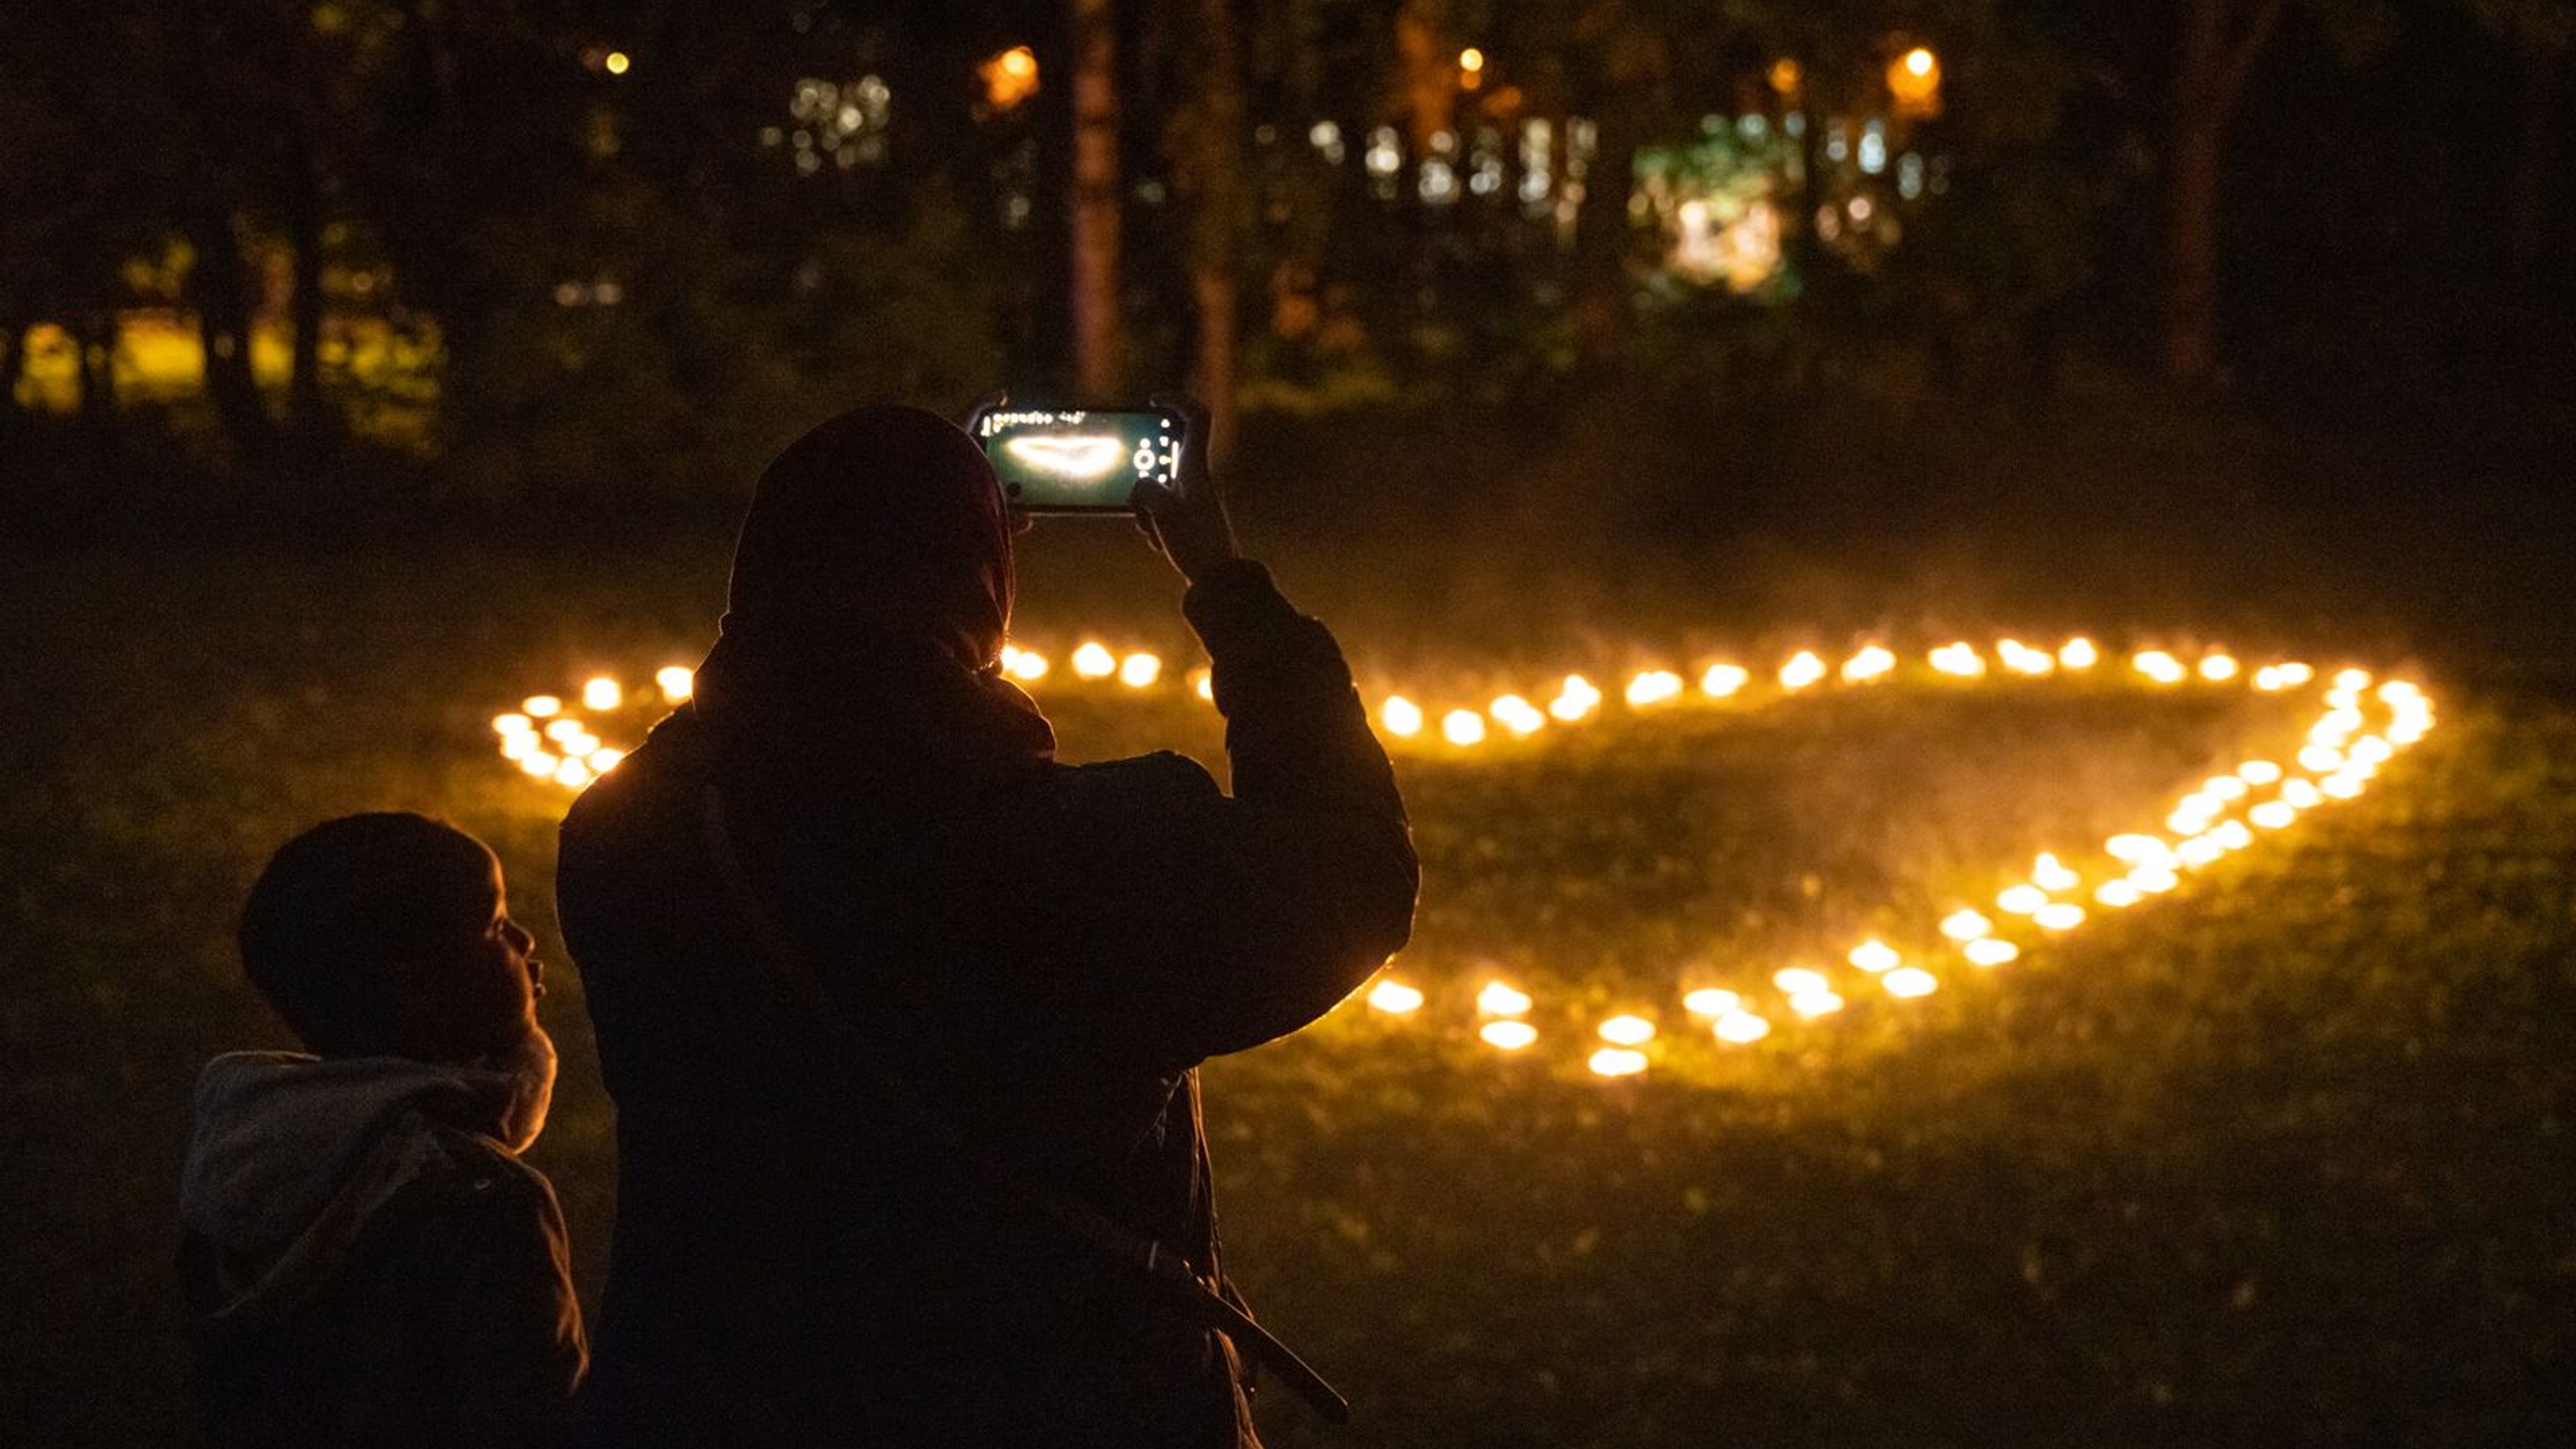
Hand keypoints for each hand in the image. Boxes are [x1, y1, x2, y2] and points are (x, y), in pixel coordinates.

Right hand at [1134, 397, 1239, 584]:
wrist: (1218, 580)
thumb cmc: (1196, 545)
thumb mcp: (1163, 513)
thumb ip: (1146, 489)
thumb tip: (1142, 487)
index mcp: (1196, 468)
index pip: (1195, 417)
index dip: (1175, 400)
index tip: (1153, 400)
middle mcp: (1196, 478)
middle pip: (1161, 459)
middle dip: (1142, 478)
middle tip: (1142, 505)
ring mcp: (1191, 498)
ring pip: (1155, 488)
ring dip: (1145, 508)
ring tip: (1155, 532)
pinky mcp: (1187, 517)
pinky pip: (1159, 509)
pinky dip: (1152, 522)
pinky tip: (1161, 543)